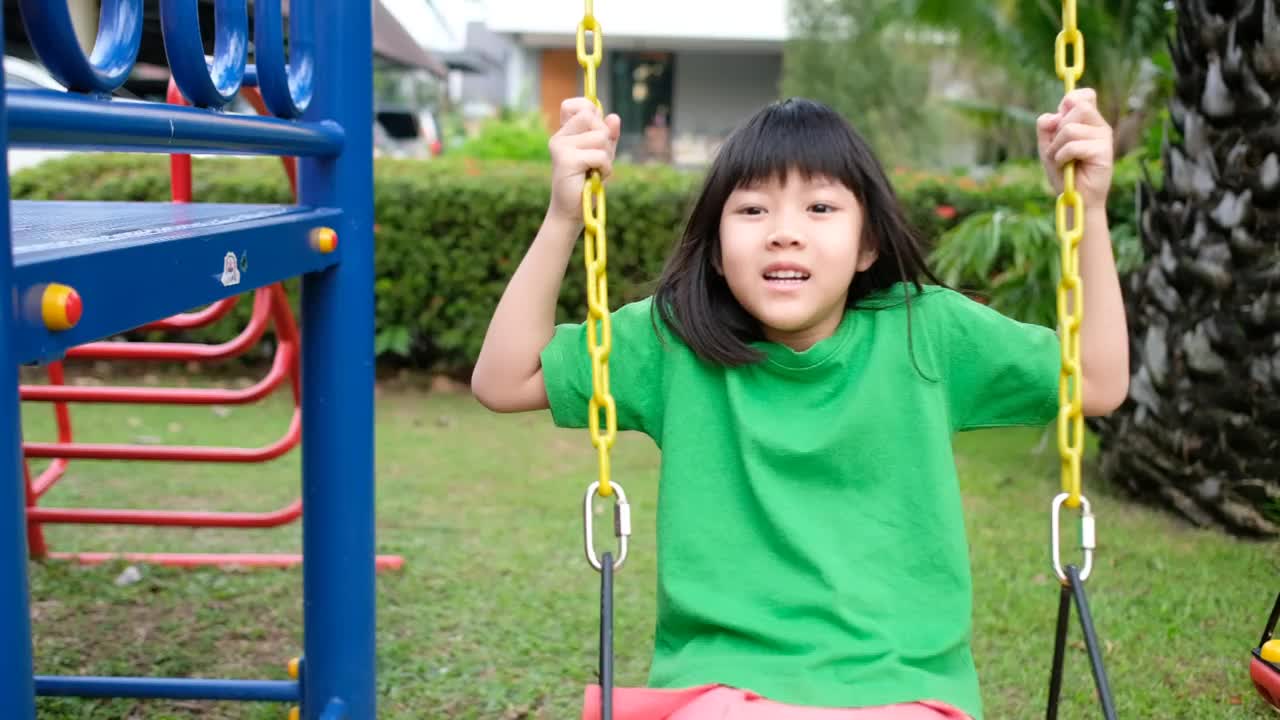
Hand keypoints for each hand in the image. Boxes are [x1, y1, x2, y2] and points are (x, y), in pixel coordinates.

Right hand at [548, 97, 620, 223]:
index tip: (596, 129)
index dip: (591, 110)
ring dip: (606, 157)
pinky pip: (599, 155)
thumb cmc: (587, 182)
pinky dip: (605, 168)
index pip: (577, 105)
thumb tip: (614, 117)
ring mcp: (561, 146)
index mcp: (566, 133)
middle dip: (604, 136)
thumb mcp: (602, 155)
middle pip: (592, 116)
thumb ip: (608, 136)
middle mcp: (560, 137)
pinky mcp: (566, 159)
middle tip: (597, 158)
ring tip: (595, 170)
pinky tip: (595, 178)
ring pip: (599, 136)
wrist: (572, 211)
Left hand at [1037, 88, 1113, 206]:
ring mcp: (1104, 138)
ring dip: (1056, 145)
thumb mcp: (1048, 146)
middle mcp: (1099, 126)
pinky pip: (1073, 145)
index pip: (1086, 95)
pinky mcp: (1104, 151)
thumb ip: (1045, 128)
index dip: (1070, 99)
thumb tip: (1051, 115)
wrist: (1076, 197)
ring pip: (1071, 127)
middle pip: (1078, 107)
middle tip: (1057, 145)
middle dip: (1058, 127)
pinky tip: (1065, 165)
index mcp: (1088, 121)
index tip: (1060, 116)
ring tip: (1059, 159)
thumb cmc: (1064, 172)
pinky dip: (1061, 156)